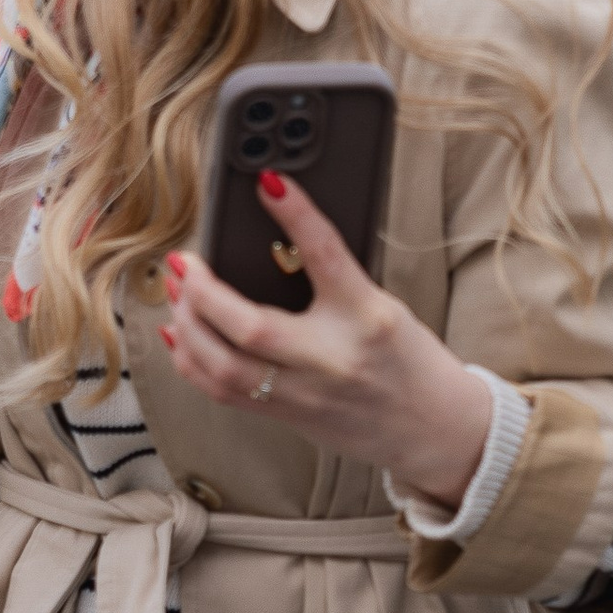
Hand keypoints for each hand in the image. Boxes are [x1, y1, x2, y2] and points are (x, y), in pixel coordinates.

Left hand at [158, 171, 491, 508]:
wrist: (436, 431)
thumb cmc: (409, 361)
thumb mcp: (382, 307)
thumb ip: (335, 281)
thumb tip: (276, 244)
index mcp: (367, 317)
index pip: (326, 255)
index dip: (296, 214)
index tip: (269, 181)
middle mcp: (333, 359)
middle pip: (251, 328)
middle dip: (203, 292)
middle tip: (184, 261)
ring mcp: (306, 394)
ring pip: (225, 367)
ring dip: (188, 325)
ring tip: (176, 291)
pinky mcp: (289, 417)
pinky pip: (226, 393)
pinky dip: (192, 361)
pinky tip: (178, 333)